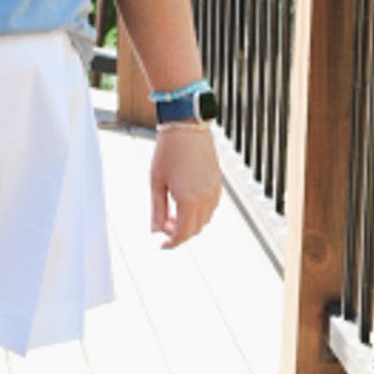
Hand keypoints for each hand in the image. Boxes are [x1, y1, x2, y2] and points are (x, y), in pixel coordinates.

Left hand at [150, 125, 221, 247]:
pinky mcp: (218, 183)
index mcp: (188, 200)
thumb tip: (155, 231)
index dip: (171, 243)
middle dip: (179, 233)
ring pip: (205, 220)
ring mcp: (214, 191)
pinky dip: (199, 213)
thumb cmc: (168, 152)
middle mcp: (205, 199)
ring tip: (172, 213)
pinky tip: (185, 203)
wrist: (187, 127)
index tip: (162, 245)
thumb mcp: (156, 182)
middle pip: (195, 229)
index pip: (182, 233)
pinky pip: (211, 207)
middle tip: (163, 224)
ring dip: (190, 223)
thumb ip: (156, 209)